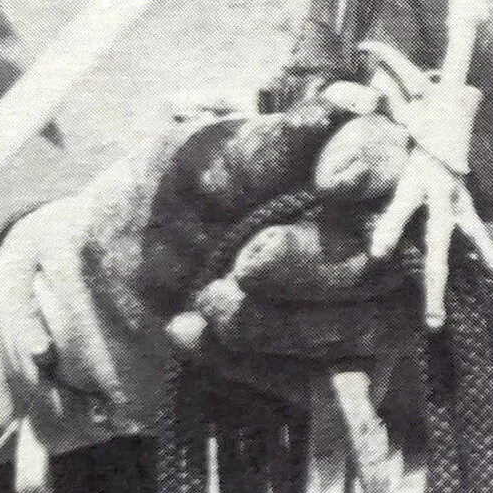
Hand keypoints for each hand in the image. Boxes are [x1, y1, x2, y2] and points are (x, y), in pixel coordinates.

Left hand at [0, 95, 425, 492]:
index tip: (332, 182)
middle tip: (243, 264)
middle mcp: (372, 242)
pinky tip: (193, 337)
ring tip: (204, 303)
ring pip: (373, 329)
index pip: (397, 162)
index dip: (375, 170)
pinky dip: (256, 366)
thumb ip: (268, 145)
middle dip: (318, 263)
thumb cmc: (157, 206)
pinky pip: (328, 385)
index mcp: (346, 172)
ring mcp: (362, 314)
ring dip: (283, 322)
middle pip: (393, 258)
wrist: (95, 292)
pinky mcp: (333, 378)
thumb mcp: (194, 163)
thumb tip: (344, 107)